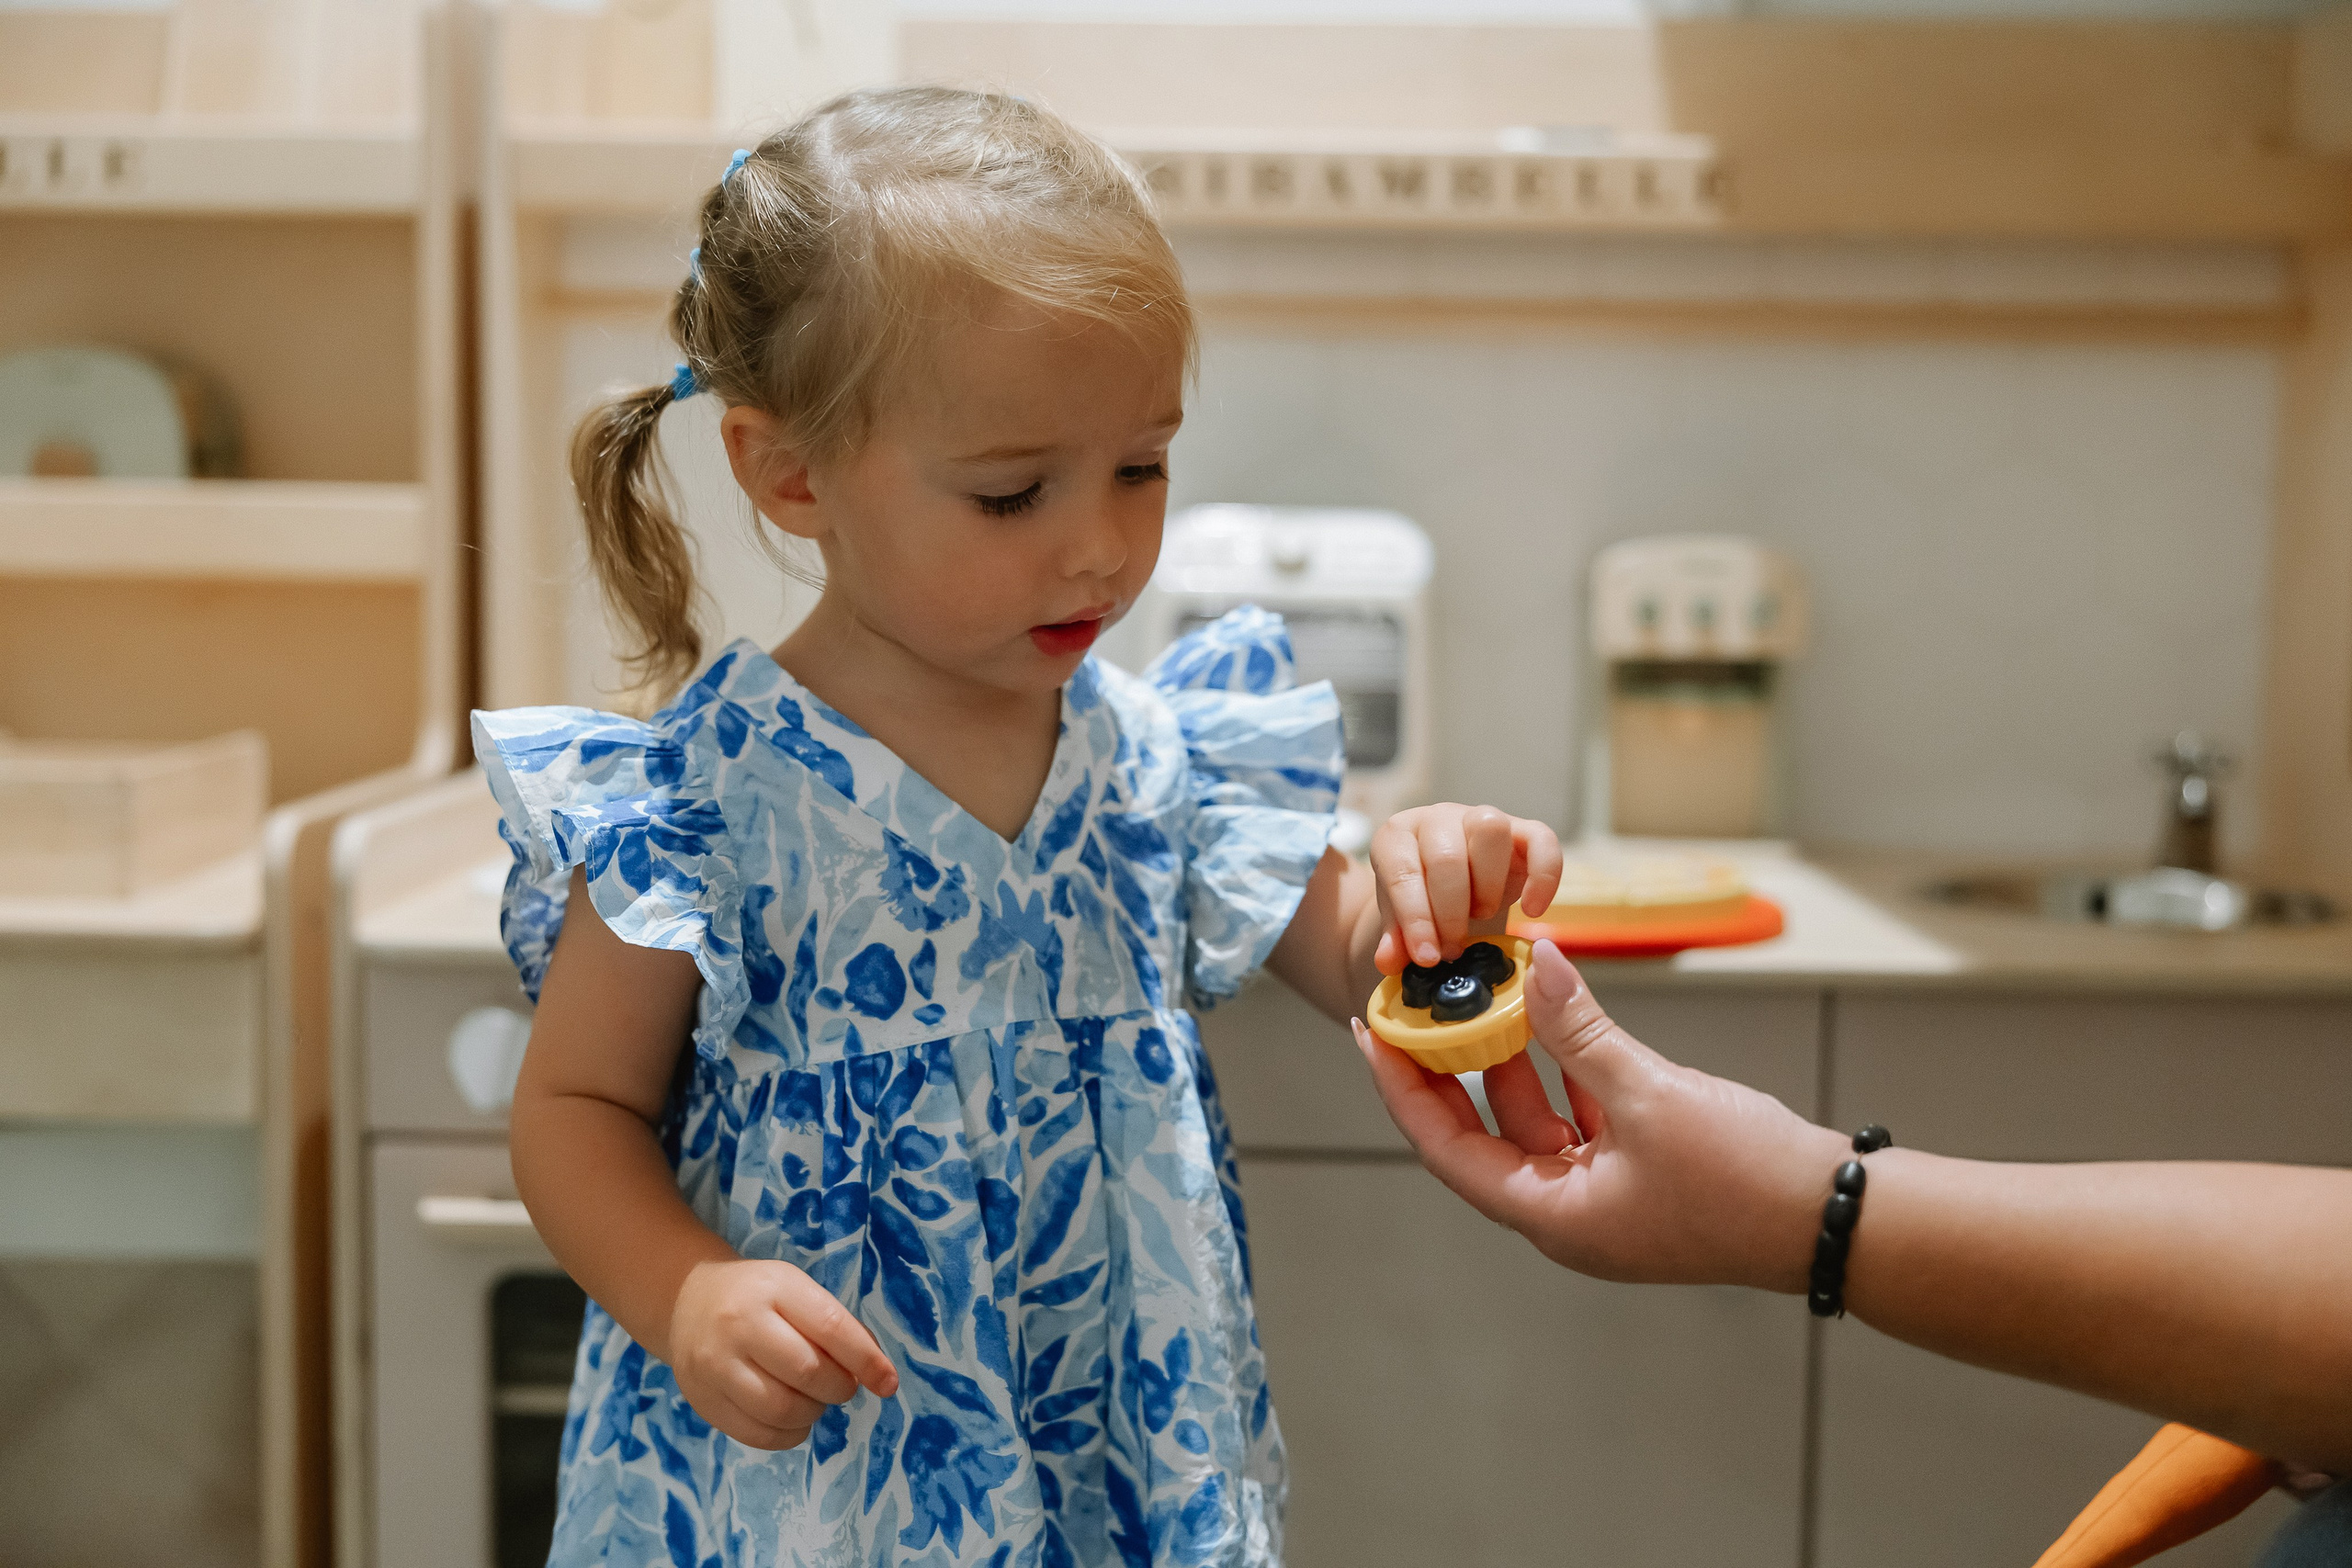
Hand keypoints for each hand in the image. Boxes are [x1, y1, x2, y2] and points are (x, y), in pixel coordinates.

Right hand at [666, 1258, 898, 1449]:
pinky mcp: (704, 1400)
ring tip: (814, 1399)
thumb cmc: (759, 1296)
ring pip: (782, 1409)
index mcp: (774, 1288)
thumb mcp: (797, 1291)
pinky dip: (789, 1435)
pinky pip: (758, 1435)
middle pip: (807, 1373)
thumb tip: (876, 1372)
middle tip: (841, 1386)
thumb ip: (836, 1326)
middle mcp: (740, 1324)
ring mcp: (716, 1364)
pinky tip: (794, 1419)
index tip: (888, 1383)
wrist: (688, 1302)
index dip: (866, 1360)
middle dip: (839, 1388)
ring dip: (814, 1413)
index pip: (830, 1327)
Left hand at [1353, 939, 1848, 1290]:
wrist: (1839, 1218)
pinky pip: (1581, 1119)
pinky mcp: (1641, 1176)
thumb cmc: (1748, 1177)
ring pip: (1533, 1122)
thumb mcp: (1651, 1093)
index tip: (1372, 1032)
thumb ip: (1583, 1031)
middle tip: (1419, 1007)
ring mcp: (1605, 1199)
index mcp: (1553, 1216)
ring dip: (1512, 1061)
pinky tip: (1557, 1018)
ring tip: (1485, 997)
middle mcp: (1568, 1215)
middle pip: (1481, 1136)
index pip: (1446, 1149)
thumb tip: (1535, 966)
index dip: (1403, 1088)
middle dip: (1451, 1068)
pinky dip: (1566, 1071)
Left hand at [1369, 804, 1563, 971]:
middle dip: (1451, 913)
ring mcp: (1480, 817)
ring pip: (1490, 830)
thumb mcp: (1401, 922)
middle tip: (1454, 947)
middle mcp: (1437, 818)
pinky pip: (1542, 840)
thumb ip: (1395, 941)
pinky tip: (1532, 910)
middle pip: (1447, 857)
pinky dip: (1543, 877)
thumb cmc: (1421, 901)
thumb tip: (1389, 961)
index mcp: (1396, 837)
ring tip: (1481, 917)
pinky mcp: (1523, 830)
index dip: (1416, 920)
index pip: (1402, 872)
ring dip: (1488, 886)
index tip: (1428, 959)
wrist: (1449, 887)